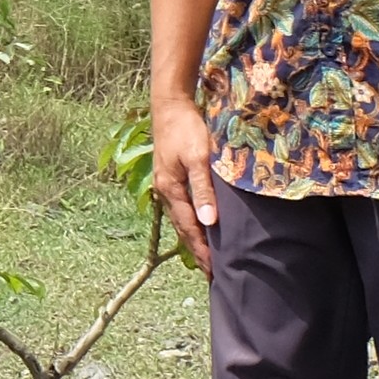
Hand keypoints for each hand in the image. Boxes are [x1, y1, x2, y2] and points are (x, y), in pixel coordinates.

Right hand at [146, 97, 220, 266]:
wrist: (170, 105)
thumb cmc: (187, 129)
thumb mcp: (199, 158)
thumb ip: (204, 190)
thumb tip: (209, 222)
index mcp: (171, 190)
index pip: (189, 228)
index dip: (201, 250)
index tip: (213, 270)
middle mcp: (165, 191)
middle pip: (182, 228)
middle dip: (196, 250)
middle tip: (211, 272)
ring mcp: (166, 184)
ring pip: (181, 219)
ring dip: (193, 238)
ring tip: (206, 256)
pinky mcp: (171, 177)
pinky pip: (182, 207)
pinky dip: (192, 222)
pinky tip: (200, 225)